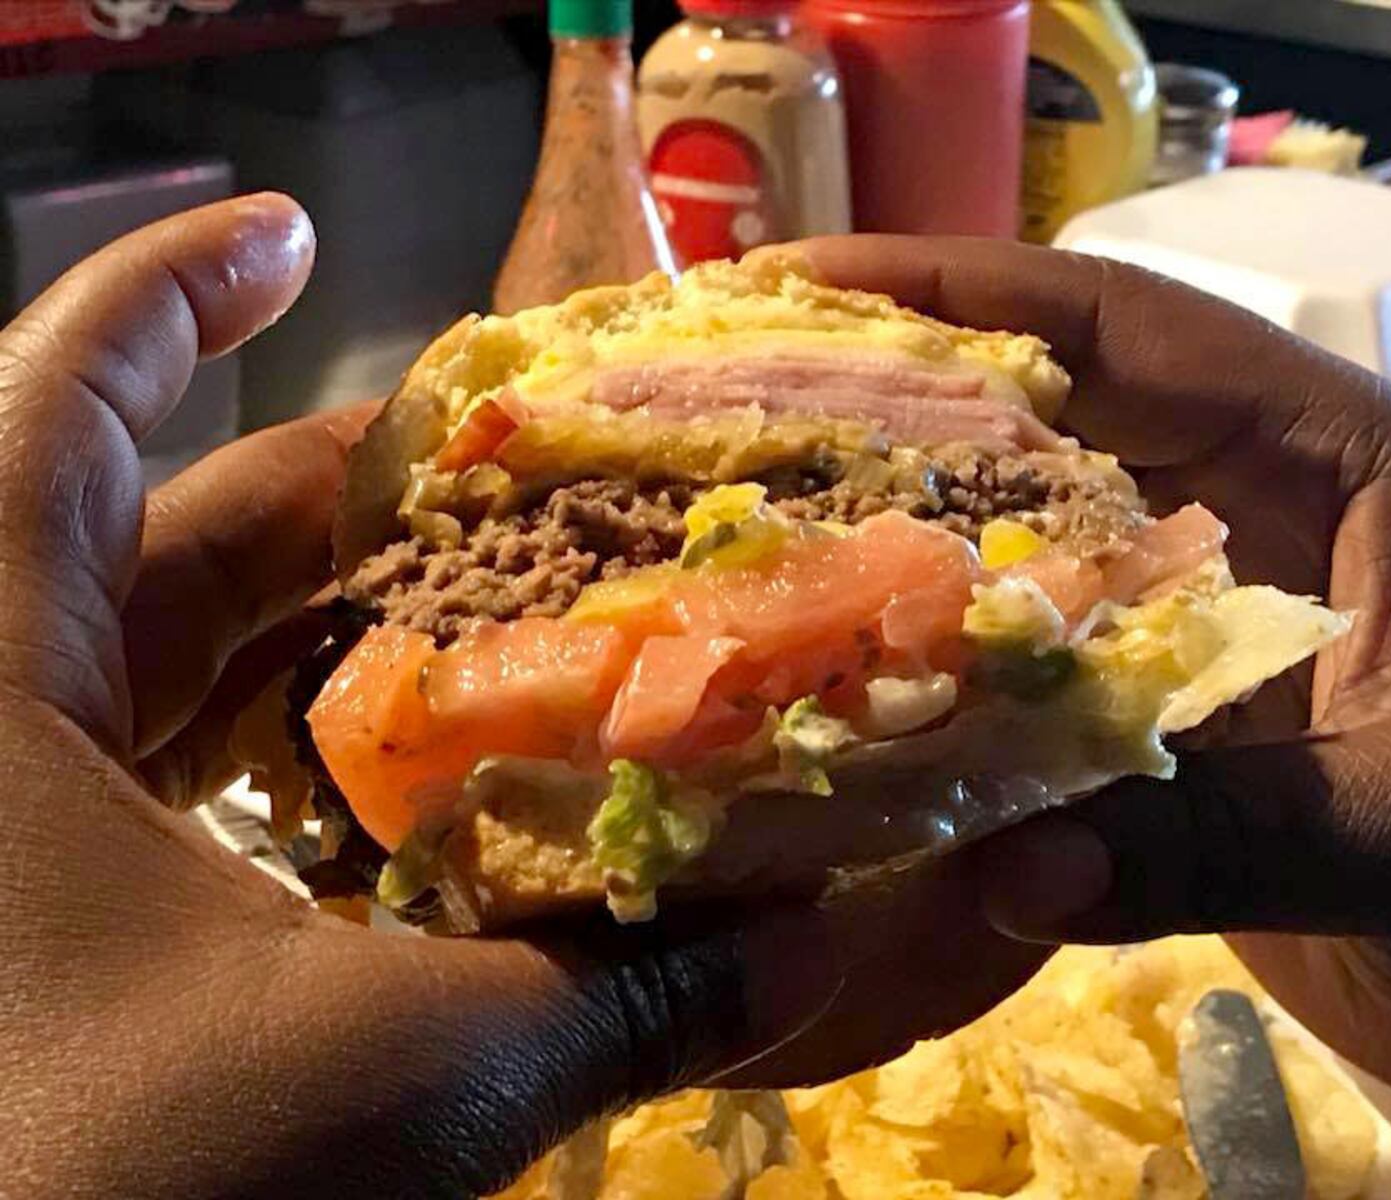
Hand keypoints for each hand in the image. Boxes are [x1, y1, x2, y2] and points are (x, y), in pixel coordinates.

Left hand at [0, 196, 872, 1198]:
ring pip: (150, 680)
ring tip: (469, 615)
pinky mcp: (28, 930)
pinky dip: (269, 775)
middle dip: (325, 502)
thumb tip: (805, 943)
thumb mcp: (386, 1081)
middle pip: (150, 545)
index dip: (172, 294)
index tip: (297, 232)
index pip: (60, 404)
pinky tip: (392, 800)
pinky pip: (144, 797)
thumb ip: (606, 999)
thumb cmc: (111, 1185)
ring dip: (311, 641)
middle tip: (492, 485)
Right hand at [790, 236, 1390, 1151]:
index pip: (1136, 329)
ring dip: (906, 545)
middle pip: (1052, 423)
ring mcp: (1208, 627)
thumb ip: (1240, 834)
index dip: (969, 294)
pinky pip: (1035, 678)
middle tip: (724, 408)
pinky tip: (842, 695)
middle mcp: (1260, 519)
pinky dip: (945, 683)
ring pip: (1030, 554)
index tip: (805, 286)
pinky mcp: (1174, 731)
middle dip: (897, 404)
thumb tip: (1007, 861)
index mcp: (1344, 465)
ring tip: (748, 538)